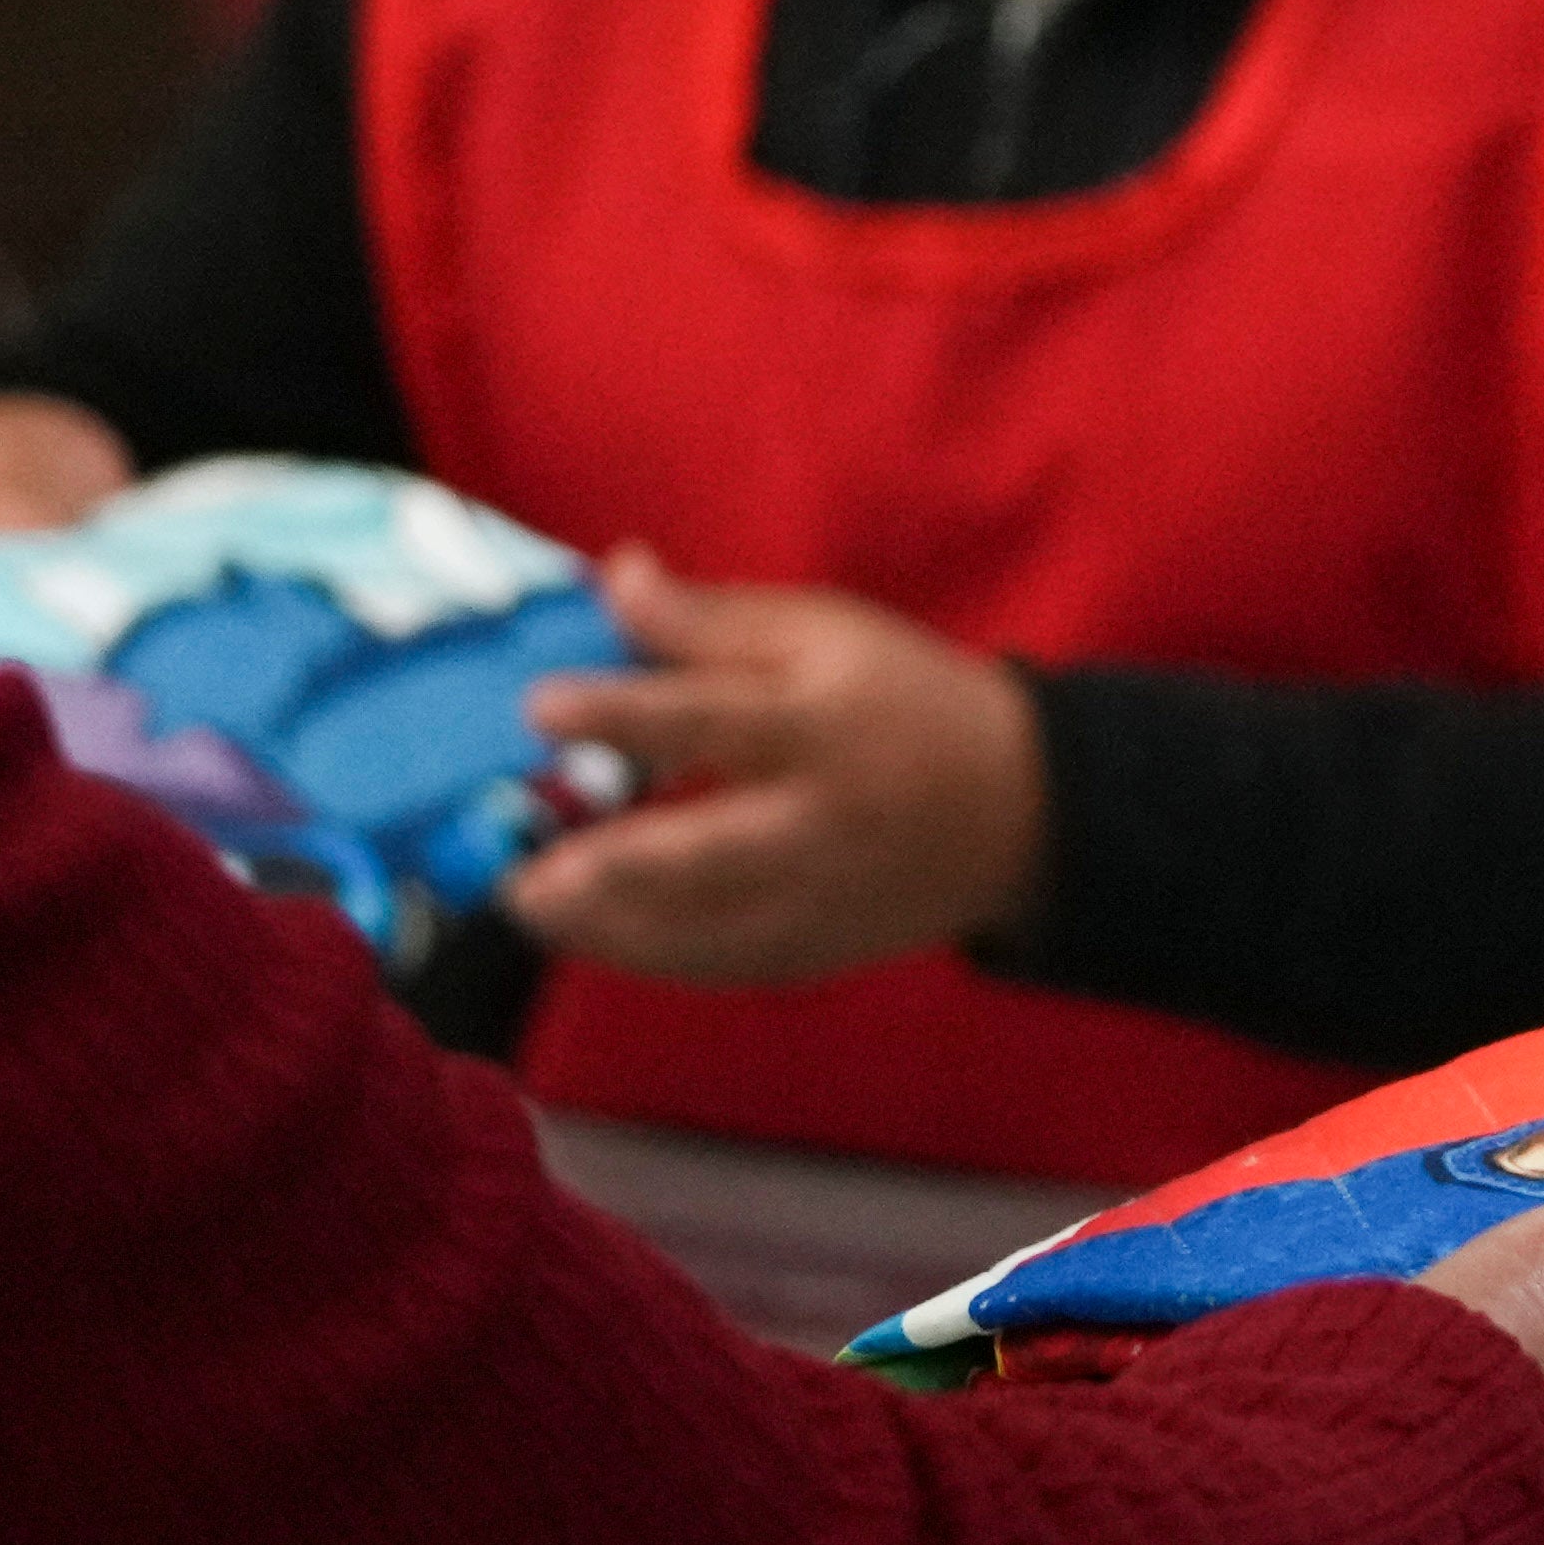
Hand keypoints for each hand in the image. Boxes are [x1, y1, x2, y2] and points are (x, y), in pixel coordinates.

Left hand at [503, 549, 1048, 991]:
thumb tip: (616, 576)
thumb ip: (711, 619)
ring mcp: (818, 903)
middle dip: (612, 870)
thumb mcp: (826, 632)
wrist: (1019, 811)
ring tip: (529, 904)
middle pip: (707, 854)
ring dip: (607, 928)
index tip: (540, 705)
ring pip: (702, 933)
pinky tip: (587, 931)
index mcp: (822, 727)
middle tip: (524, 874)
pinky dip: (646, 956)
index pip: (712, 718)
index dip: (623, 712)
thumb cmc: (907, 701)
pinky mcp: (815, 953)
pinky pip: (718, 968)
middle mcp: (819, 825)